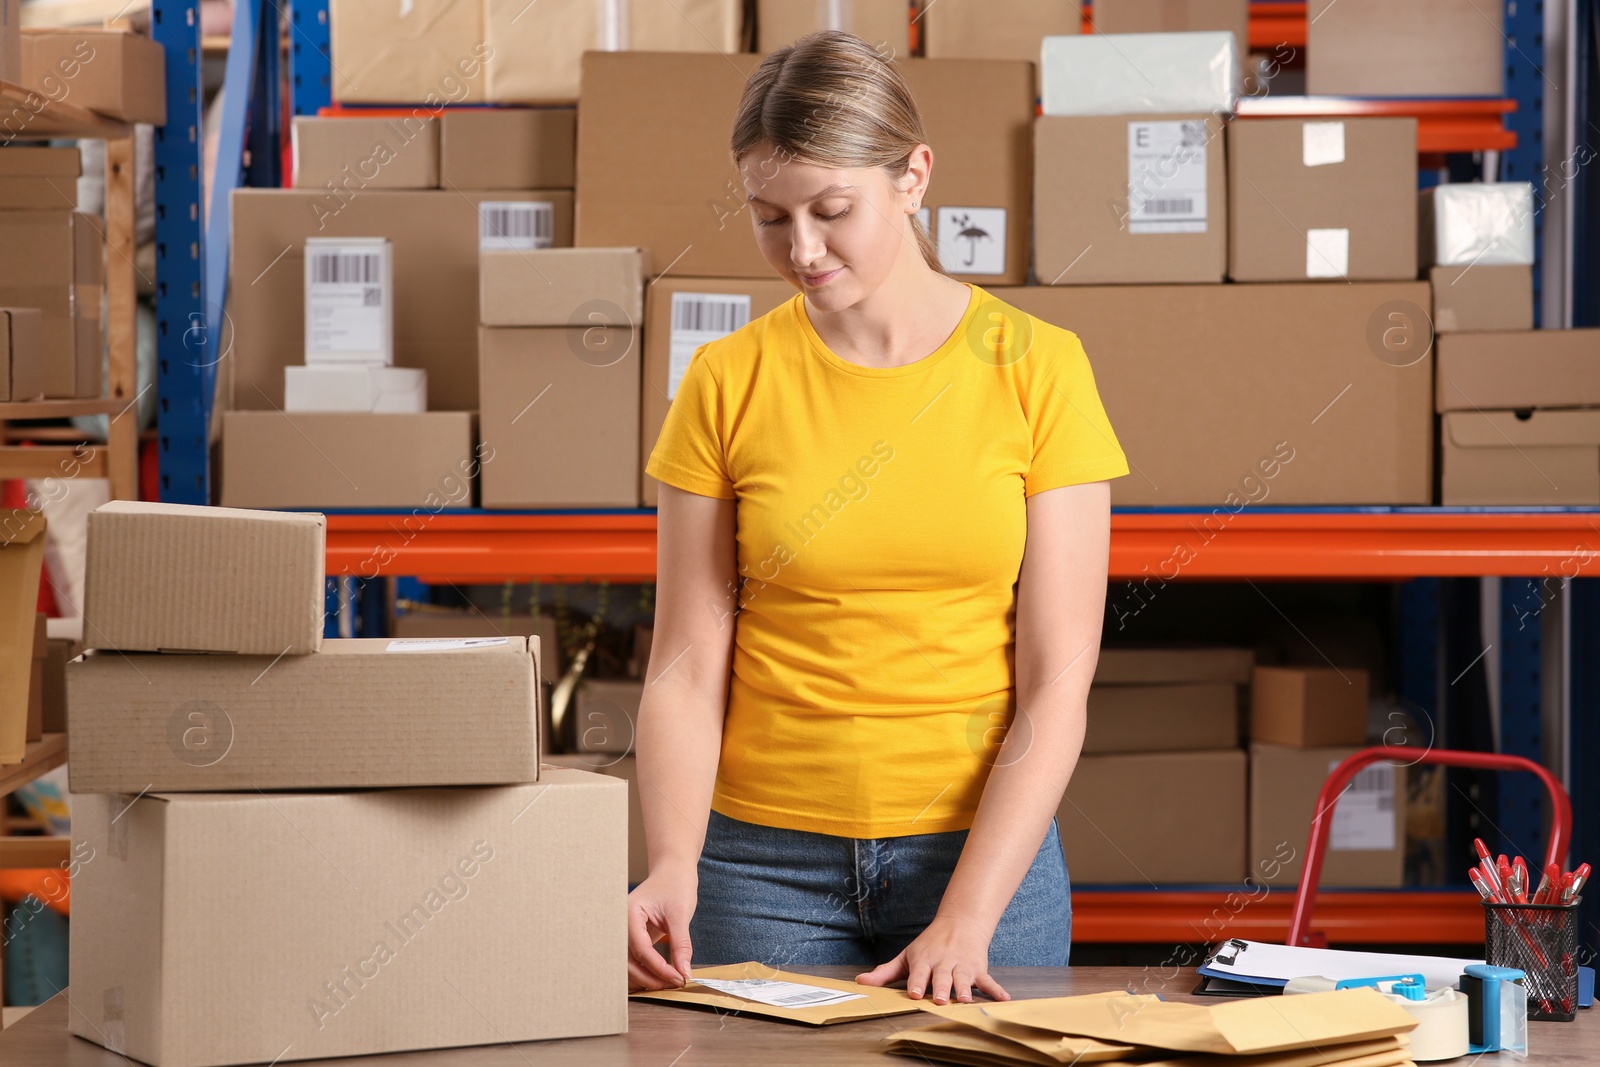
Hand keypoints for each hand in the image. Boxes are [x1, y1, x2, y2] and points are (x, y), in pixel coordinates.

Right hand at [627, 862, 698, 991]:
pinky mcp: (633, 937)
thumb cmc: (675, 884)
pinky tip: (662, 976)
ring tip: (670, 982)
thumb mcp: (680, 914)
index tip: (678, 978)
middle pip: (627, 961)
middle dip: (650, 977)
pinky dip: (647, 970)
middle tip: (674, 983)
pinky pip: (635, 959)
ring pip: (628, 965)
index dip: (658, 967)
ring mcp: (625, 932)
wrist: (673, 870)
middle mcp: (621, 924)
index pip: (640, 948)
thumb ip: (681, 945)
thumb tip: (684, 973)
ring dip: (647, 977)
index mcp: (629, 913)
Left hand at [854, 913, 1010, 1004]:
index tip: (914, 993)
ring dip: (965, 989)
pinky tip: (1004, 999)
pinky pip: (988, 981)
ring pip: (964, 979)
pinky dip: (996, 990)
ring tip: (965, 1000)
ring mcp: (962, 966)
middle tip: (941, 999)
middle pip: (942, 977)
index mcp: (924, 960)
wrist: (960, 923)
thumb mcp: (906, 956)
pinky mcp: (978, 969)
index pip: (919, 973)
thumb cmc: (929, 945)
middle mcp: (943, 963)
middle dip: (942, 988)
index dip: (916, 983)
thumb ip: (885, 972)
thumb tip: (861, 982)